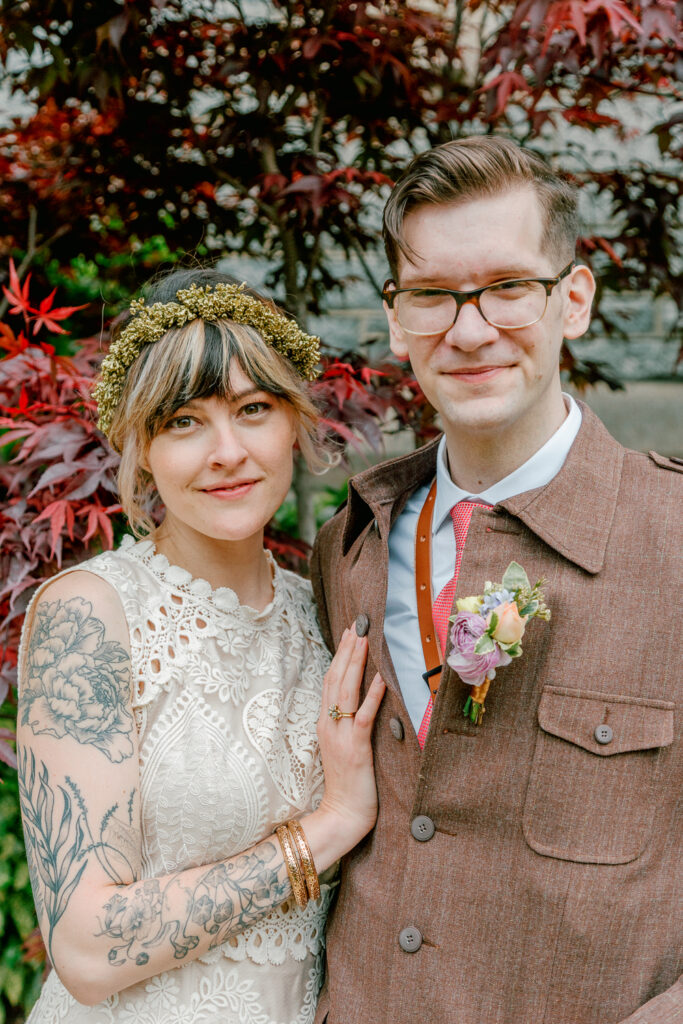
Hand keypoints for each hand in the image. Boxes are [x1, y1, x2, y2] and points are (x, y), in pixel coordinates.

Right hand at [315, 626, 385, 848]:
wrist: (340, 814)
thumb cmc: (346, 784)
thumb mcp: (342, 747)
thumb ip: (346, 723)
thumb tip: (359, 701)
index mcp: (325, 723)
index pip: (330, 681)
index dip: (339, 655)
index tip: (348, 632)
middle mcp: (329, 724)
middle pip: (336, 679)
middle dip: (347, 650)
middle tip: (357, 625)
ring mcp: (340, 735)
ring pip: (346, 691)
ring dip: (356, 663)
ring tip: (364, 640)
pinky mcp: (356, 748)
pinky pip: (363, 715)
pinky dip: (373, 694)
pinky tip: (382, 678)